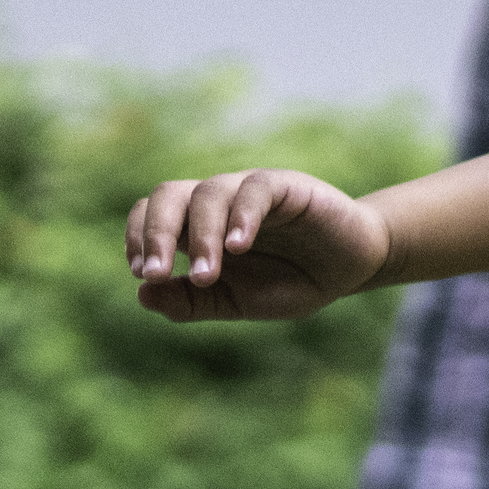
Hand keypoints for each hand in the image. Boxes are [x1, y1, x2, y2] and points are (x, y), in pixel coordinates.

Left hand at [126, 170, 389, 323]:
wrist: (349, 269)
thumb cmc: (290, 281)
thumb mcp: (236, 302)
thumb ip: (191, 302)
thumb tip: (142, 295)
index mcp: (198, 225)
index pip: (152, 213)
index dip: (139, 237)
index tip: (142, 273)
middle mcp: (218, 202)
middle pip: (170, 194)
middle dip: (154, 233)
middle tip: (152, 272)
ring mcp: (251, 190)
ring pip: (209, 193)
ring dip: (200, 236)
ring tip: (204, 276)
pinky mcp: (287, 186)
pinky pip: (256, 190)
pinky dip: (242, 216)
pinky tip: (238, 247)